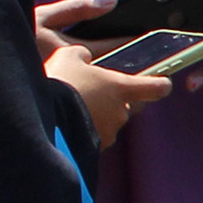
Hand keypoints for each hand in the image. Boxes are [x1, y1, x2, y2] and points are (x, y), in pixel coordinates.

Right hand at [35, 0, 173, 149]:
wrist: (39, 121)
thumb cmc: (59, 84)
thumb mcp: (68, 56)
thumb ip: (83, 54)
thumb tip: (85, 58)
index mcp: (122, 88)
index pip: (157, 87)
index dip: (160, 83)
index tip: (163, 81)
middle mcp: (121, 112)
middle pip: (127, 104)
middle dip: (113, 98)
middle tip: (91, 90)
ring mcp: (109, 132)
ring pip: (110, 120)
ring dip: (97, 113)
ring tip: (73, 105)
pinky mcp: (95, 147)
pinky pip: (95, 134)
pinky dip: (85, 128)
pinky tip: (67, 120)